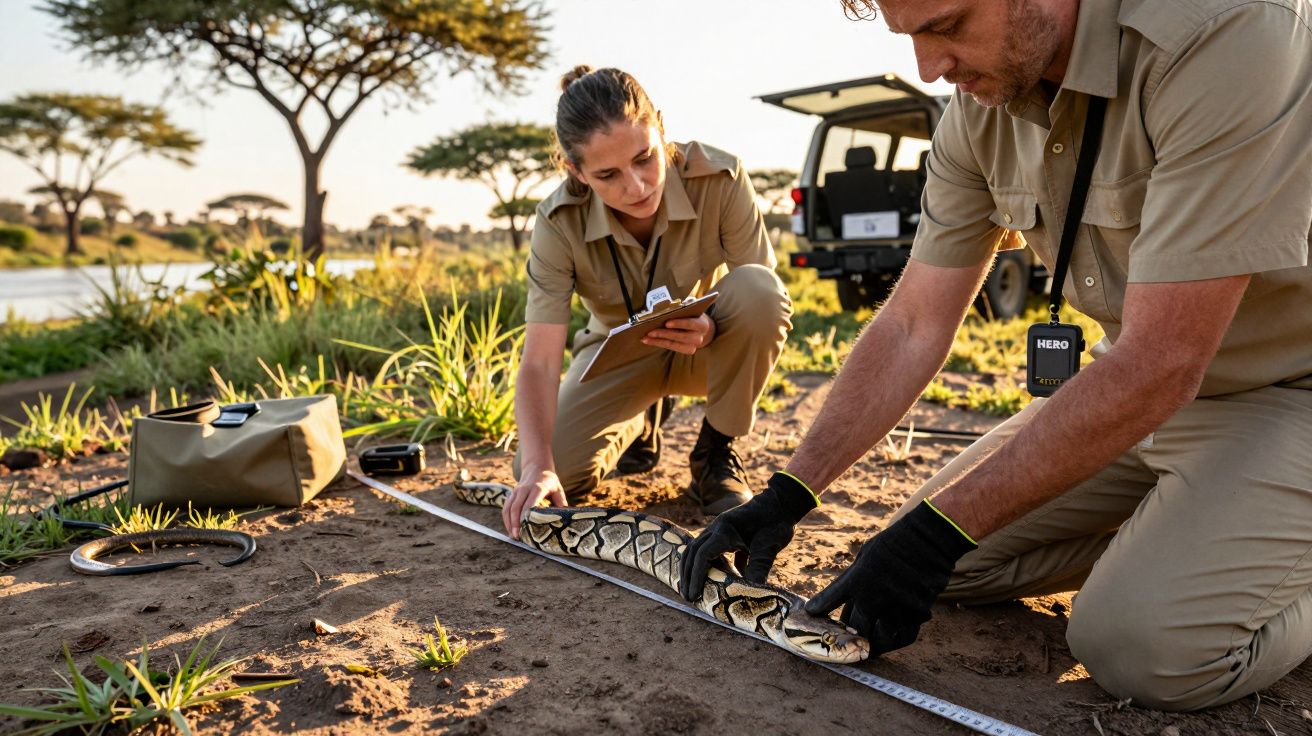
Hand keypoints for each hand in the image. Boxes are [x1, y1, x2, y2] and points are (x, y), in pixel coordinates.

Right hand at [503, 468, 566, 539]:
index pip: (530, 503)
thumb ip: (561, 503)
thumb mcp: (558, 489)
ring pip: (508, 508)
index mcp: (537, 487)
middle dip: (515, 522)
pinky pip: (506, 507)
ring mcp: (516, 491)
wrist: (536, 467)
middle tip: (518, 536)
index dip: (526, 516)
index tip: (527, 528)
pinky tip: (510, 529)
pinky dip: (506, 519)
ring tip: (513, 536)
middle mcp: (524, 489)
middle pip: (516, 506)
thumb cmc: (549, 481)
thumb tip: (566, 520)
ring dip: (509, 522)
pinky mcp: (511, 495)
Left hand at [642, 313, 715, 354]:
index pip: (691, 324)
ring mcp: (693, 346)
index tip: (667, 323)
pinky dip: (658, 343)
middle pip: (680, 336)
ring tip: (645, 338)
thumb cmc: (692, 316)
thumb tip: (670, 306)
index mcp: (702, 324)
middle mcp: (699, 337)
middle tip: (650, 332)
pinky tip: (647, 340)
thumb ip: (683, 307)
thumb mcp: (691, 310)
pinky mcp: (686, 351)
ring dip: (658, 341)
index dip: (679, 324)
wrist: (701, 329)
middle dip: (664, 334)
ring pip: (673, 344)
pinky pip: (670, 347)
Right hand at [679, 471, 818, 600]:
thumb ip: (758, 568)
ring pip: (698, 550)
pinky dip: (708, 566)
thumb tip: (750, 593)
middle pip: (693, 552)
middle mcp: (717, 529)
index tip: (695, 595)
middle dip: (688, 575)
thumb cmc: (775, 523)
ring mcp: (720, 531)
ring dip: (693, 570)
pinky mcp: (727, 535)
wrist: (782, 504)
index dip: (696, 576)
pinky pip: (710, 551)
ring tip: (693, 590)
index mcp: (725, 530)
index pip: (703, 555)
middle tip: (689, 598)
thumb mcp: (769, 546)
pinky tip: (714, 581)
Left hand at [804, 501, 976, 654]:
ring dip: (872, 643)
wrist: (928, 540)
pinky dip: (895, 640)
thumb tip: (846, 599)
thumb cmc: (893, 543)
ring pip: (879, 640)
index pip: (830, 600)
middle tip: (845, 638)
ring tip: (867, 645)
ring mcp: (897, 608)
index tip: (813, 614)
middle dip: (849, 634)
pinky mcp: (917, 614)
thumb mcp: (865, 555)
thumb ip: (853, 579)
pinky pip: (903, 638)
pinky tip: (889, 637)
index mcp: (858, 579)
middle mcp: (875, 597)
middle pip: (856, 628)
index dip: (819, 610)